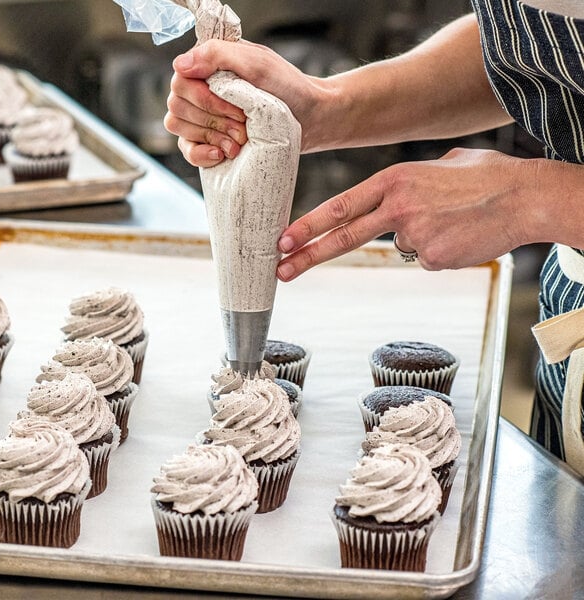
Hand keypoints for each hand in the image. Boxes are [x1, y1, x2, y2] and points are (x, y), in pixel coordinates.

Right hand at [164, 39, 321, 166]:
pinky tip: (221, 154)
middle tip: (243, 125)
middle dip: (212, 120)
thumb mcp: (257, 64)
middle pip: (177, 106)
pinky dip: (200, 154)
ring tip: (239, 141)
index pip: (181, 81)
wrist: (310, 119)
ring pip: (178, 125)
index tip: (236, 107)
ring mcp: (203, 117)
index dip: (205, 99)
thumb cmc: (288, 88)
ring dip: (209, 136)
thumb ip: (218, 55)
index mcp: (209, 66)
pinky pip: (186, 149)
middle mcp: (201, 89)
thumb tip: (180, 65)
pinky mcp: (209, 141)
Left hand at [276, 148, 537, 279]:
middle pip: (344, 236)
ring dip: (422, 238)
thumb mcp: (439, 165)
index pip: (341, 207)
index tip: (283, 239)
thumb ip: (408, 181)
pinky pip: (425, 258)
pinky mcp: (433, 258)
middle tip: (281, 269)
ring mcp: (415, 235)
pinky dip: (439, 250)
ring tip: (452, 221)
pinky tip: (459, 235)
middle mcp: (398, 207)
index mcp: (394, 180)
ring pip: (402, 246)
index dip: (309, 225)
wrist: (526, 197)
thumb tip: (394, 199)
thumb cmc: (486, 178)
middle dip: (308, 255)